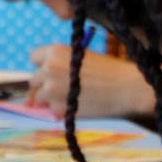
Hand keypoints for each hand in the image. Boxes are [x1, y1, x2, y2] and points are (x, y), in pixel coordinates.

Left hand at [28, 46, 151, 118]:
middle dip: (46, 85)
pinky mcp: (58, 106)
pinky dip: (61, 111)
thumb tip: (41, 81)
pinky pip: (51, 110)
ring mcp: (51, 88)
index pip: (34, 58)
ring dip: (52, 99)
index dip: (44, 65)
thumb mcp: (82, 57)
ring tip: (74, 98)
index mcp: (55, 51)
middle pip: (34, 79)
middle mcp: (48, 68)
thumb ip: (60, 65)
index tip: (55, 72)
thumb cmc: (110, 70)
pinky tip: (79, 105)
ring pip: (39, 97)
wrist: (128, 87)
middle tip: (66, 88)